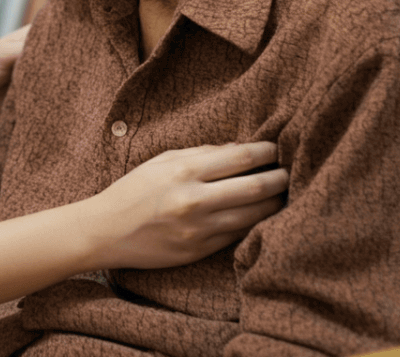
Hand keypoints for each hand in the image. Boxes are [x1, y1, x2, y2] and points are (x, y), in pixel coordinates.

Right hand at [81, 141, 288, 271]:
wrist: (106, 231)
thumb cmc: (133, 190)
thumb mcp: (163, 161)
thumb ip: (202, 153)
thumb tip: (241, 148)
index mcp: (185, 171)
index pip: (242, 157)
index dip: (267, 152)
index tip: (278, 148)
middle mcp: (195, 200)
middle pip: (257, 187)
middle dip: (281, 178)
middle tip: (292, 172)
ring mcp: (200, 229)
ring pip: (254, 216)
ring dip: (275, 204)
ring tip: (284, 194)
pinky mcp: (200, 251)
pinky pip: (239, 236)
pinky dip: (255, 224)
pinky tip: (261, 215)